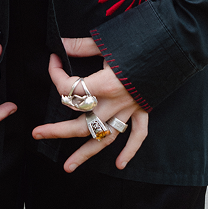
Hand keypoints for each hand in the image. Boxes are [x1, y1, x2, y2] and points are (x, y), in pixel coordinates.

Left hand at [32, 38, 148, 173]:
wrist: (170, 45)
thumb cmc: (138, 41)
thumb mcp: (107, 41)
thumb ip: (82, 46)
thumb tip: (61, 44)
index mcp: (105, 85)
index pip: (71, 89)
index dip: (56, 74)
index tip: (54, 60)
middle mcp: (115, 103)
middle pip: (81, 124)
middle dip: (57, 130)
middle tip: (36, 133)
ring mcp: (129, 110)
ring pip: (103, 138)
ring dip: (85, 153)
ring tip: (67, 167)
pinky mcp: (142, 111)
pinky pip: (137, 136)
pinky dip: (130, 151)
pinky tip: (119, 164)